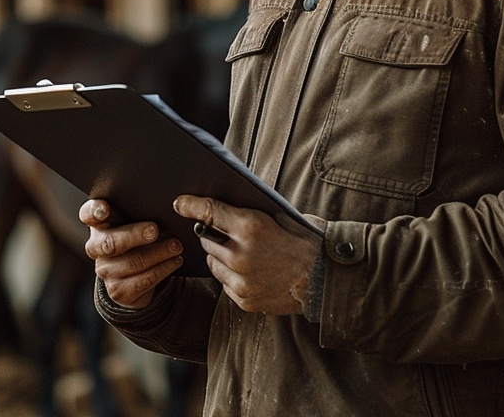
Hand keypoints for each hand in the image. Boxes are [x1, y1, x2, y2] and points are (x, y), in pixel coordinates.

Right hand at [80, 199, 183, 308]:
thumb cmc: (138, 238)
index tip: (104, 209)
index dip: (94, 211)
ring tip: (176, 246)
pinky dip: (163, 269)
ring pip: (132, 263)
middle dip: (133, 235)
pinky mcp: (118, 290)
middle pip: (109, 243)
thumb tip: (165, 208)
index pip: (88, 214)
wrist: (136, 275)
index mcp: (99, 224)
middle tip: (154, 230)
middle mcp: (96, 248)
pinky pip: (143, 280)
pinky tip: (174, 261)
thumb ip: (139, 212)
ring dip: (158, 253)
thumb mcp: (135, 222)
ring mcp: (106, 271)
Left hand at [173, 195, 319, 314]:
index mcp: (251, 228)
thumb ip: (247, 215)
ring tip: (238, 252)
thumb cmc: (303, 242)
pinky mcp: (243, 299)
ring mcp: (241, 280)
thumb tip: (218, 209)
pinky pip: (224, 282)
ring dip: (220, 256)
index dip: (191, 205)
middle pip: (206, 238)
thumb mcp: (278, 216)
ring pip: (211, 262)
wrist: (324, 279)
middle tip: (223, 231)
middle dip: (211, 232)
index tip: (179, 203)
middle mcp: (241, 255)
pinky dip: (230, 275)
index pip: (209, 212)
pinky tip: (247, 271)